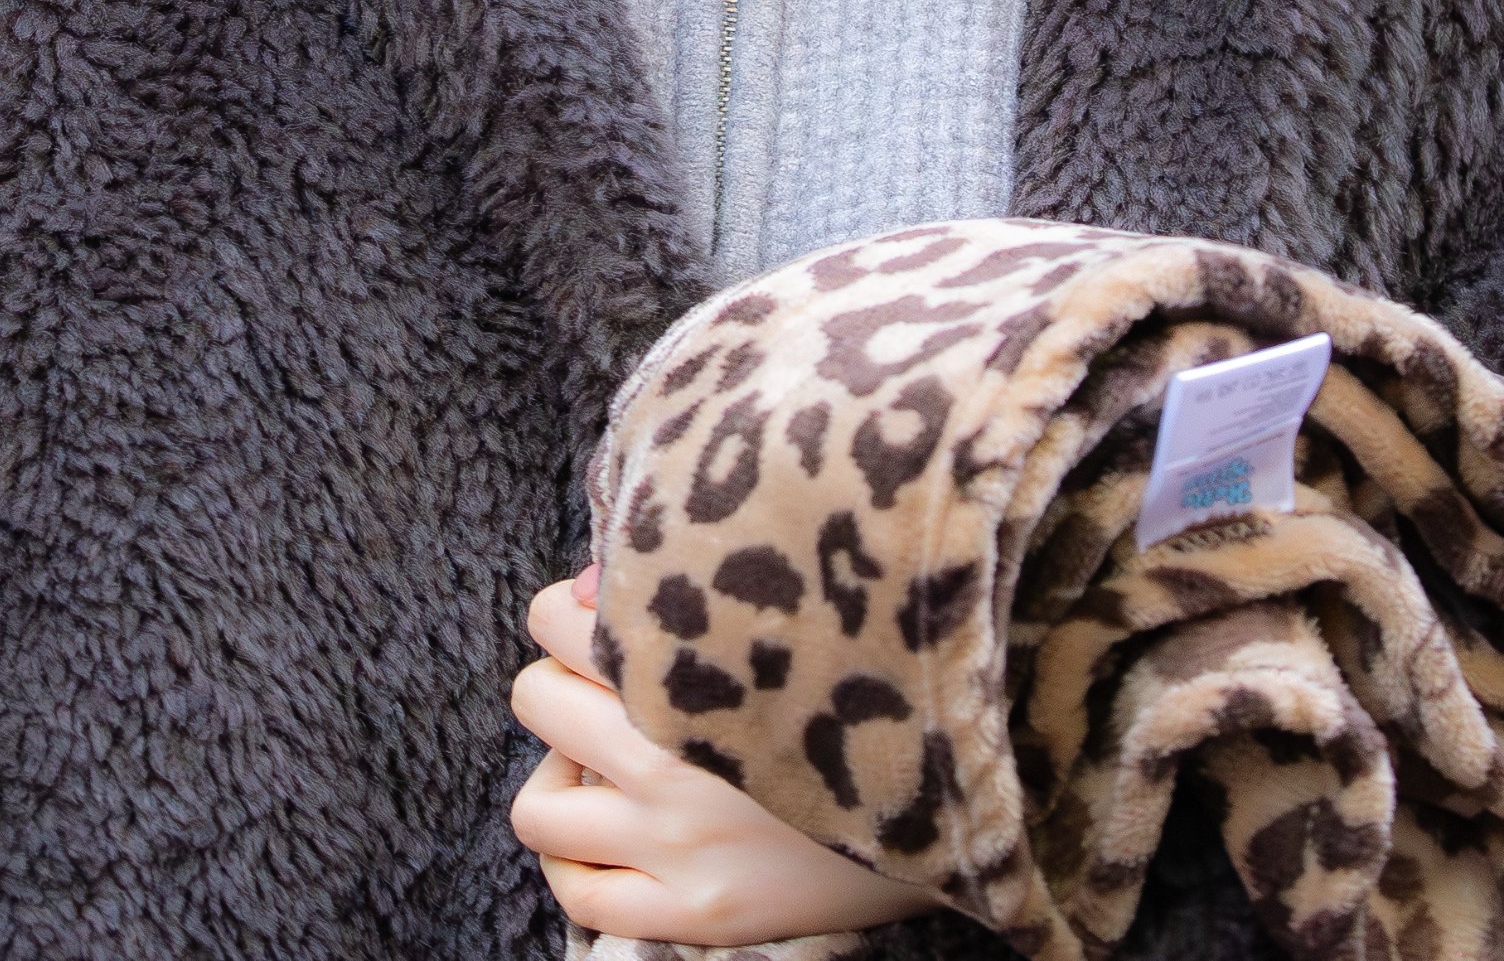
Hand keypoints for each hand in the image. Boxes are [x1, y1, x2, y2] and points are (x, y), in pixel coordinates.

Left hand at [507, 567, 936, 947]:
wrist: (970, 793)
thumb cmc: (882, 690)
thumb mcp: (801, 618)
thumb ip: (700, 594)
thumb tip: (584, 591)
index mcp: (702, 668)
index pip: (558, 620)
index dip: (573, 613)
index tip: (613, 624)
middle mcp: (677, 758)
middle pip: (534, 698)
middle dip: (563, 688)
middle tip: (611, 697)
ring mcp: (682, 844)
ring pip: (536, 808)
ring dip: (562, 780)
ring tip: (610, 772)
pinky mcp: (701, 911)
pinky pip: (579, 896)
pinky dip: (577, 865)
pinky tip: (613, 841)